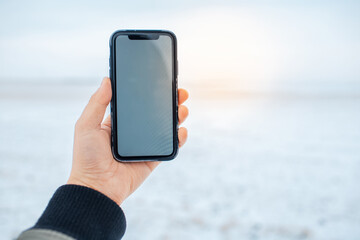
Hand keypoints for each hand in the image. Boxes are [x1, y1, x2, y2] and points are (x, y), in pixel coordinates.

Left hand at [67, 77, 188, 204]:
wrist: (96, 188)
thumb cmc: (86, 157)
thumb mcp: (86, 125)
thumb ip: (97, 103)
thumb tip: (107, 79)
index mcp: (118, 124)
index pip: (137, 104)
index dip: (149, 93)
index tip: (159, 81)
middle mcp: (132, 134)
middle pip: (155, 114)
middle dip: (168, 103)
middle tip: (179, 93)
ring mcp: (144, 147)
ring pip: (164, 129)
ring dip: (176, 117)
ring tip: (183, 109)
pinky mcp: (152, 160)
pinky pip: (168, 148)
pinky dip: (178, 139)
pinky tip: (181, 130)